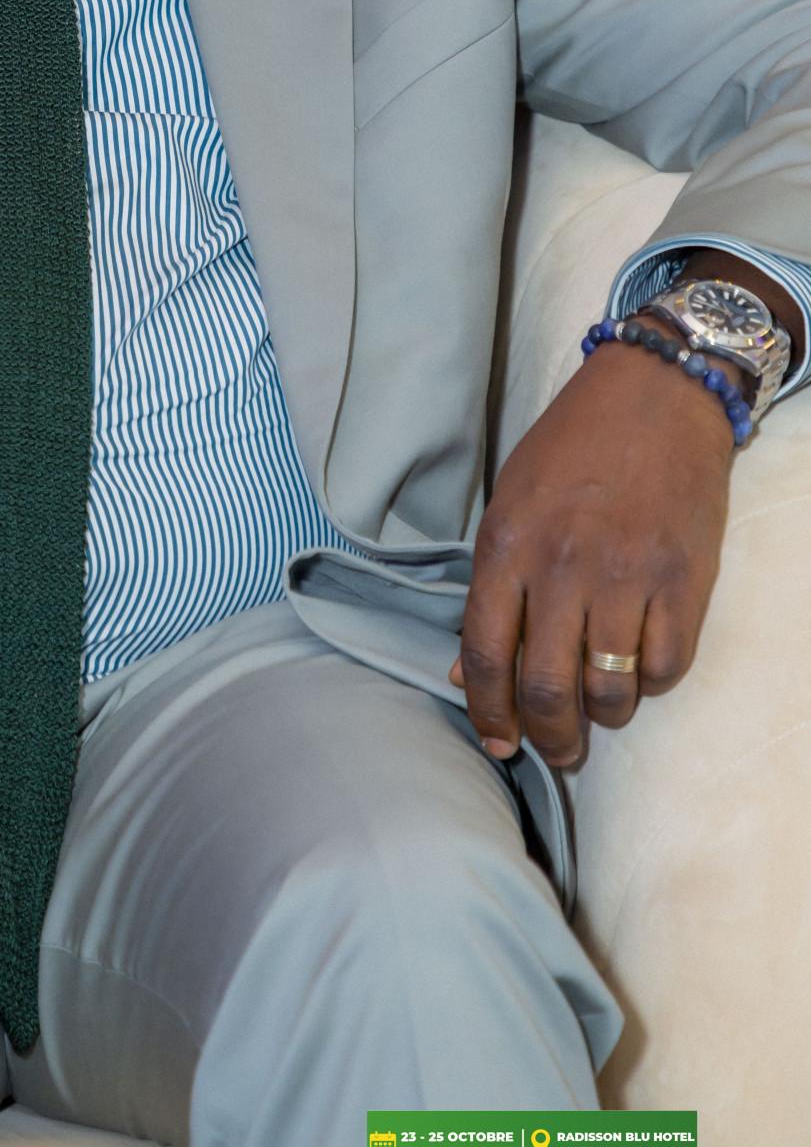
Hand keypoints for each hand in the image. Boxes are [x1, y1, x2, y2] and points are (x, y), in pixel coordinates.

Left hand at [451, 326, 733, 767]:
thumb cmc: (572, 447)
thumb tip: (462, 673)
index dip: (488, 712)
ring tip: (600, 709)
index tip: (497, 743)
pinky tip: (640, 667)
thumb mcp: (510, 503)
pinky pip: (665, 667)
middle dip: (549, 738)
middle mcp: (563, 566)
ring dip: (603, 716)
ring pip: (610, 690)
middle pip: (547, 688)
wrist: (656, 396)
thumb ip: (489, 589)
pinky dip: (650, 682)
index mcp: (507, 544)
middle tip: (557, 751)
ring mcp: (627, 576)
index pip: (485, 654)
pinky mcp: (684, 581)